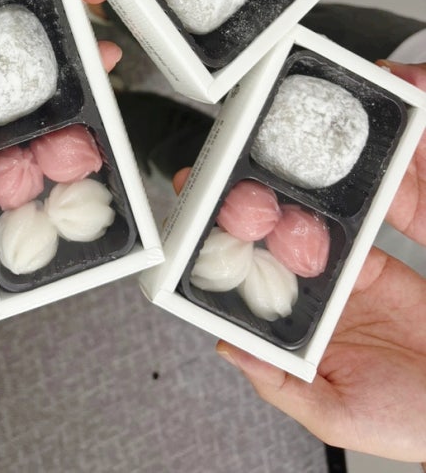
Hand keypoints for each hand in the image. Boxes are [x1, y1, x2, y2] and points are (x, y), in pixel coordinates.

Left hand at [173, 62, 425, 461]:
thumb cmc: (403, 418)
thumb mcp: (336, 415)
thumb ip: (283, 385)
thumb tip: (229, 349)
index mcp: (292, 335)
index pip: (245, 292)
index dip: (217, 261)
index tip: (193, 231)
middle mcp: (308, 303)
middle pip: (264, 252)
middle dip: (237, 219)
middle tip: (212, 185)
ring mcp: (338, 280)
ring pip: (300, 233)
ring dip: (277, 206)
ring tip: (249, 177)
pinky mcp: (372, 263)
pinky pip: (347, 230)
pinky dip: (331, 211)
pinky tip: (308, 190)